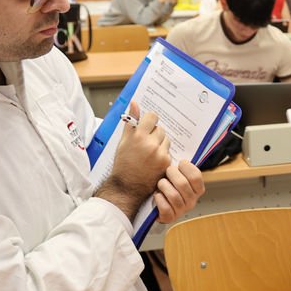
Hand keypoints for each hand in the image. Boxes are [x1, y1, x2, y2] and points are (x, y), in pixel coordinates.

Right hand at [97, 102, 170, 216]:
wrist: (127, 186)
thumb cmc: (123, 163)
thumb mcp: (123, 141)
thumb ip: (131, 121)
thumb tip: (134, 103)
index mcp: (138, 136)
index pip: (152, 117)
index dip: (150, 120)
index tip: (147, 125)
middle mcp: (151, 143)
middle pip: (160, 129)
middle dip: (154, 134)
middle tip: (146, 143)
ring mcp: (160, 154)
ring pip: (166, 140)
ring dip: (160, 144)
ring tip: (149, 153)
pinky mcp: (166, 163)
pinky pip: (168, 152)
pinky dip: (163, 154)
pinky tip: (153, 161)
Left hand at [152, 160, 205, 223]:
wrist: (159, 206)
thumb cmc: (169, 187)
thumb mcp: (178, 176)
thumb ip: (183, 168)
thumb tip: (181, 156)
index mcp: (197, 190)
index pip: (196, 177)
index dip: (186, 167)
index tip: (180, 163)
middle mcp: (192, 201)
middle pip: (183, 184)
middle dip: (172, 174)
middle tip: (167, 171)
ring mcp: (181, 210)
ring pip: (174, 196)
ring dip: (164, 186)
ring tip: (160, 184)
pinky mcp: (170, 217)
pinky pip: (165, 208)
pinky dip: (159, 199)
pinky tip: (157, 195)